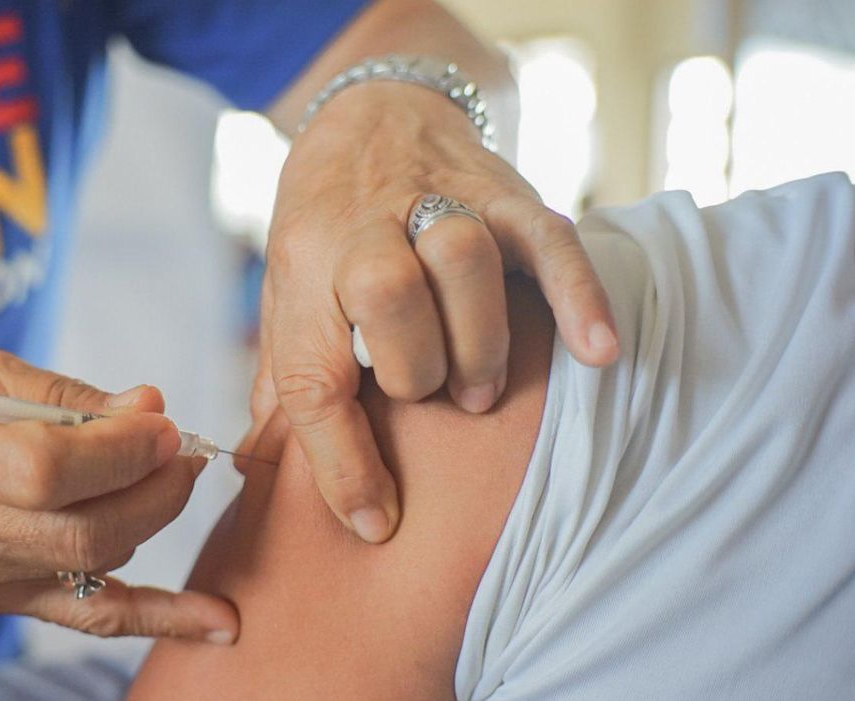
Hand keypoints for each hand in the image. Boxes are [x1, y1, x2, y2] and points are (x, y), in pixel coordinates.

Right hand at [0, 350, 238, 643]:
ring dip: (152, 518)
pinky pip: (90, 616)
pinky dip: (161, 616)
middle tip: (182, 450)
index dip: (121, 448)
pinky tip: (219, 620)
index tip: (161, 422)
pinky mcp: (0, 601)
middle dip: (157, 488)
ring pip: (95, 567)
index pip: (47, 470)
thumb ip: (72, 396)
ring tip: (166, 472)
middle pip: (84, 533)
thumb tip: (152, 407)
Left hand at [256, 82, 617, 542]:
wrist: (372, 109)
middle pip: (384, 291)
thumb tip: (262, 465)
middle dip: (416, 368)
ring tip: (482, 387)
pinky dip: (577, 293)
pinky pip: (546, 237)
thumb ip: (282, 371)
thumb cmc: (324, 225)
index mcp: (301, 266)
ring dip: (478, 336)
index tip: (374, 523)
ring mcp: (435, 201)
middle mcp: (362, 228)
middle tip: (437, 401)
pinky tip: (598, 350)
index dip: (341, 460)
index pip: (312, 371)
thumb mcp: (283, 291)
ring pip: (461, 257)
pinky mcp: (500, 189)